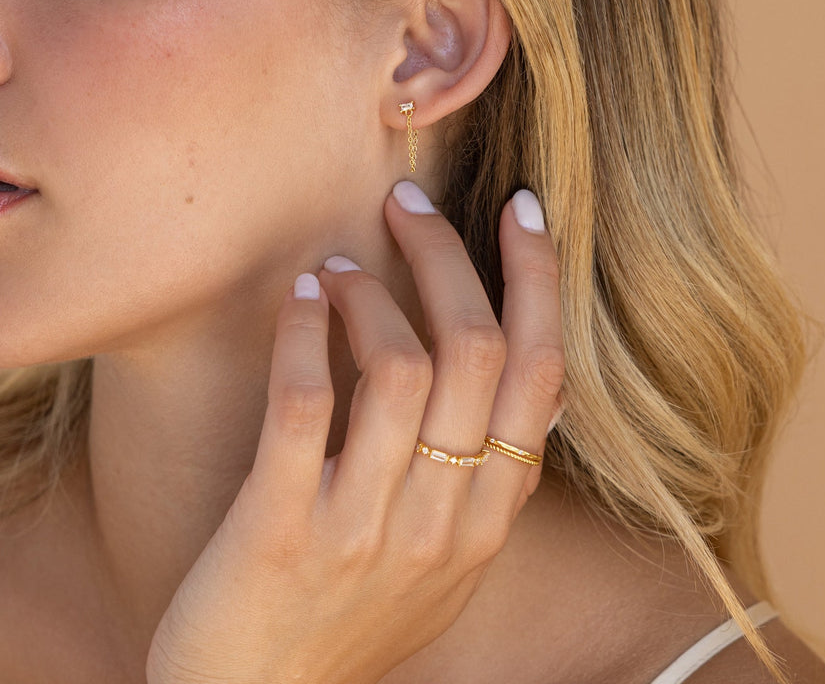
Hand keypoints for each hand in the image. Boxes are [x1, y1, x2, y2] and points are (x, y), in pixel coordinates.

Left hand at [146, 182, 564, 683]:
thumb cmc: (346, 621)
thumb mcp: (445, 564)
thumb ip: (486, 483)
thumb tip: (536, 386)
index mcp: (488, 521)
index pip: (542, 377)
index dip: (538, 281)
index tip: (521, 210)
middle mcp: (444, 522)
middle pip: (476, 352)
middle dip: (446, 255)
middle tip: (407, 202)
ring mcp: (365, 530)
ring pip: (400, 369)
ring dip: (368, 293)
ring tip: (334, 266)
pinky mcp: (283, 534)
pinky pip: (304, 406)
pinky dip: (303, 333)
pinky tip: (296, 298)